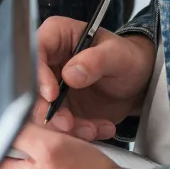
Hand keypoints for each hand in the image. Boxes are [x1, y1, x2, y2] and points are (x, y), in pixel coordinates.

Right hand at [35, 16, 155, 140]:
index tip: (52, 94)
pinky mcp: (60, 109)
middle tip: (67, 122)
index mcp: (56, 36)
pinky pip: (60, 125)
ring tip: (93, 129)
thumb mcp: (117, 55)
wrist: (137, 83)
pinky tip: (100, 129)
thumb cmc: (127, 58)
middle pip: (32, 86)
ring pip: (44, 110)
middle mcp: (48, 62)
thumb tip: (70, 73)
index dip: (38, 74)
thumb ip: (95, 61)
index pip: (34, 51)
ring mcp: (53, 87)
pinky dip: (78, 133)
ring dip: (67, 126)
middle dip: (49, 109)